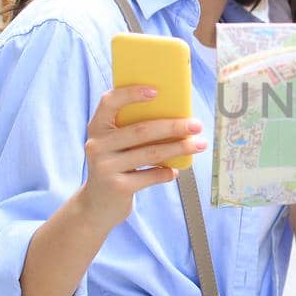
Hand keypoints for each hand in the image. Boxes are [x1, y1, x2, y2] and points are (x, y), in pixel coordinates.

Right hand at [77, 86, 205, 225]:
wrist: (96, 205)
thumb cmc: (115, 166)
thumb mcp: (115, 146)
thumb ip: (133, 130)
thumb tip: (176, 116)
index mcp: (97, 128)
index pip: (109, 102)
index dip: (131, 94)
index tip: (157, 91)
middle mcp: (97, 145)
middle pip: (141, 130)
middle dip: (173, 127)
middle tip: (196, 125)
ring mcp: (105, 167)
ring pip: (150, 153)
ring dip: (178, 148)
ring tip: (199, 145)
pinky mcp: (117, 187)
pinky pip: (150, 176)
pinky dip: (166, 173)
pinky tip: (175, 172)